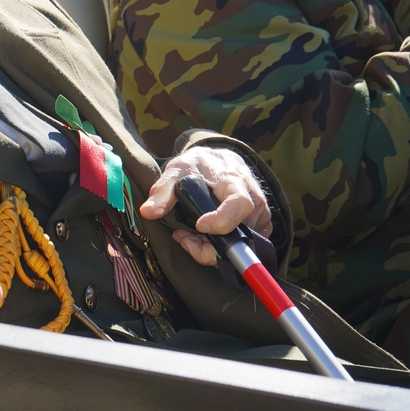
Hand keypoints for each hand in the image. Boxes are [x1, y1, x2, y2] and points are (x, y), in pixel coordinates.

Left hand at [139, 147, 271, 267]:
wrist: (219, 160)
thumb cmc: (199, 165)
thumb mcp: (177, 170)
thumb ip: (162, 190)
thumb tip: (147, 211)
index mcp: (234, 181)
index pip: (238, 204)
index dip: (222, 221)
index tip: (200, 226)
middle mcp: (254, 199)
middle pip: (242, 234)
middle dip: (212, 247)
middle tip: (184, 239)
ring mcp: (261, 214)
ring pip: (243, 245)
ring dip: (213, 249)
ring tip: (190, 236)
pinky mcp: (262, 226)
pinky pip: (246, 247)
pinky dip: (222, 250)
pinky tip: (204, 239)